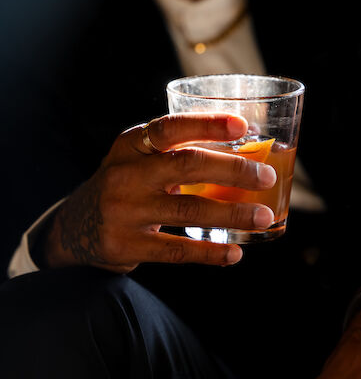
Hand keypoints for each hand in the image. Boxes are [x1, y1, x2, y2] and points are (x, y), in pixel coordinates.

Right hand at [44, 113, 275, 272]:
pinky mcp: (126, 245)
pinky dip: (210, 252)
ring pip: (189, 210)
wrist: (75, 226)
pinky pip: (177, 250)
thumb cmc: (124, 185)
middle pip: (187, 166)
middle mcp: (125, 174)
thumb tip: (243, 150)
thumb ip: (175, 154)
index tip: (241, 126)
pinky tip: (234, 253)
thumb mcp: (137, 160)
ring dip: (233, 214)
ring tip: (263, 217)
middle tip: (266, 177)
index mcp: (131, 145)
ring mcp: (124, 211)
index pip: (169, 128)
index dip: (206, 125)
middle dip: (233, 170)